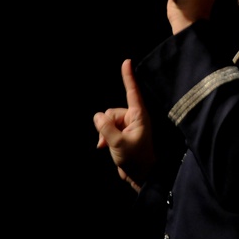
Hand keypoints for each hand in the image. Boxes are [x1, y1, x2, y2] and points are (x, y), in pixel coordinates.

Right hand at [93, 59, 153, 192]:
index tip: (127, 61)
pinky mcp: (122, 133)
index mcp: (139, 116)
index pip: (132, 92)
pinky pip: (107, 128)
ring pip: (107, 121)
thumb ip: (106, 128)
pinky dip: (104, 137)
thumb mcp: (118, 143)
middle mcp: (134, 118)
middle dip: (105, 125)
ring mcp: (128, 125)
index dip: (128, 77)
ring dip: (104, 133)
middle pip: (112, 112)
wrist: (141, 176)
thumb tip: (97, 116)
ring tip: (109, 146)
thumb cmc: (136, 159)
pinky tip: (106, 147)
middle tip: (109, 142)